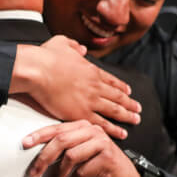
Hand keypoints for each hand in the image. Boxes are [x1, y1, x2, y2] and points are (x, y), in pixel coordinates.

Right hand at [12, 36, 140, 139]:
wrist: (38, 70)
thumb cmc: (46, 57)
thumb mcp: (62, 43)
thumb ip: (74, 45)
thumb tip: (82, 48)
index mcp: (91, 70)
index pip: (111, 80)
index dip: (122, 87)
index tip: (129, 92)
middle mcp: (95, 86)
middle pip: (118, 97)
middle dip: (130, 104)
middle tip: (138, 109)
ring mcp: (90, 101)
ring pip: (114, 111)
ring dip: (127, 116)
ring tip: (135, 121)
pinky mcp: (81, 114)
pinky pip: (101, 124)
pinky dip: (113, 129)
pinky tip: (121, 133)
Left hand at [22, 120, 139, 176]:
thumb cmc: (101, 165)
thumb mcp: (83, 152)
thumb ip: (66, 148)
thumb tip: (40, 156)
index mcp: (84, 126)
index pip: (57, 128)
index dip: (40, 136)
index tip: (25, 144)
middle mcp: (93, 131)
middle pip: (61, 140)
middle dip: (44, 158)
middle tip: (34, 172)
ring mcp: (101, 143)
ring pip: (70, 157)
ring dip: (57, 176)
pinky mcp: (107, 159)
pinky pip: (82, 172)